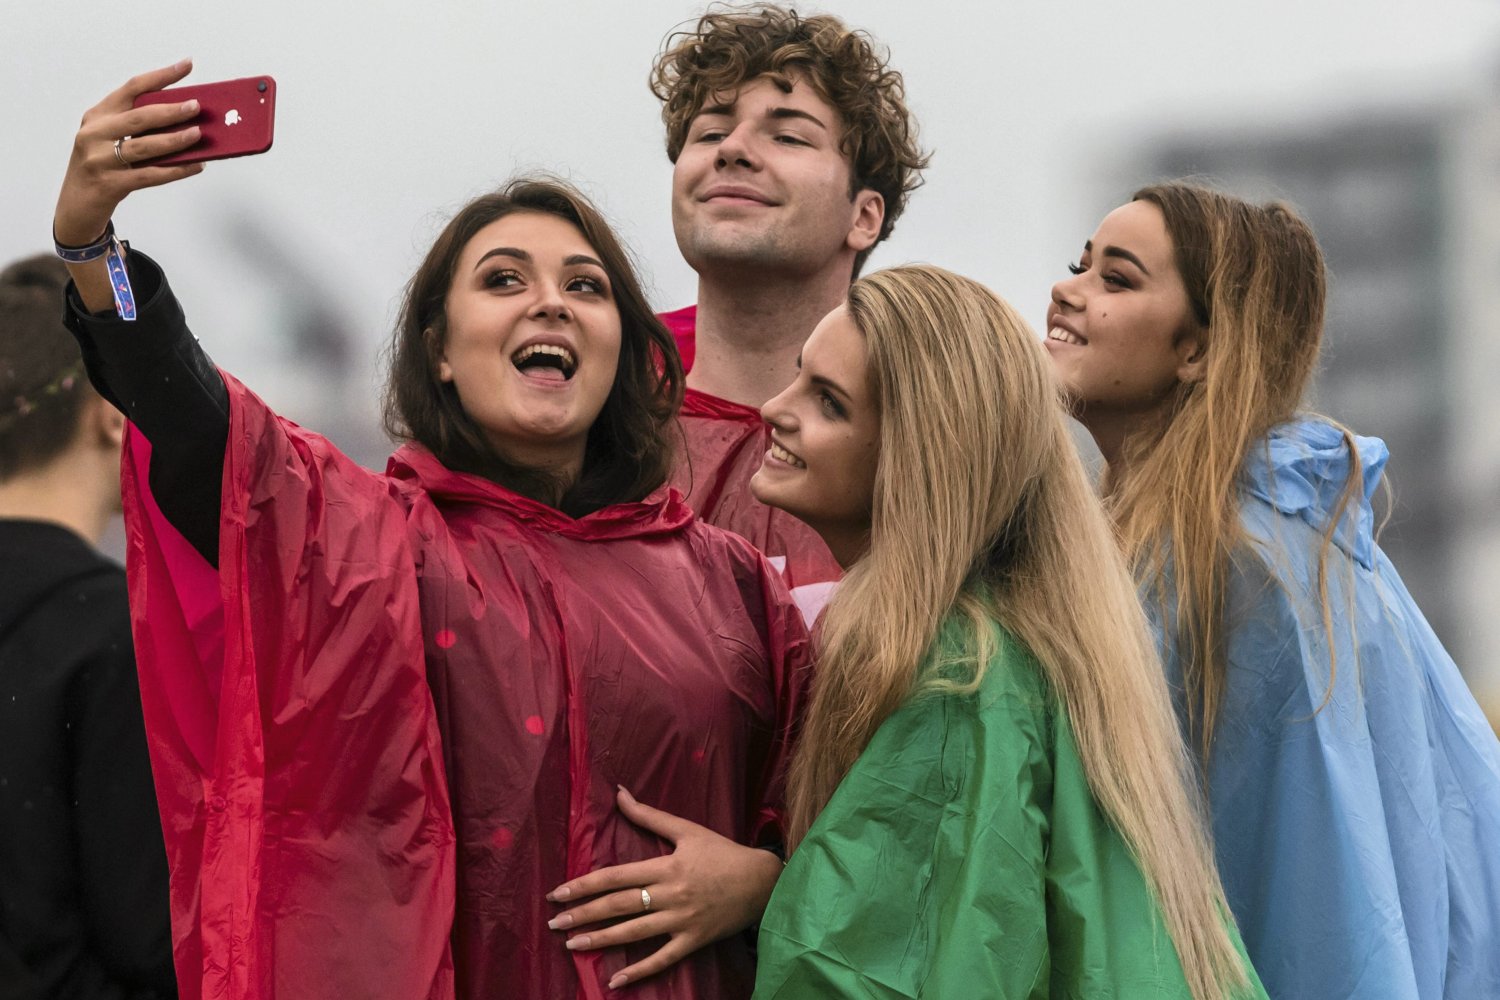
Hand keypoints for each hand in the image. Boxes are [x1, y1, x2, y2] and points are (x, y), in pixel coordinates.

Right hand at [54, 59, 206, 247]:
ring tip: (198, 134)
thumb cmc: (103, 167)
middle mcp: (94, 133)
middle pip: (139, 116)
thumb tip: (185, 120)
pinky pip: (150, 175)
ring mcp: (100, 159)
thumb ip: (137, 128)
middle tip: (197, 107)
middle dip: (171, 110)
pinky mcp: (110, 184)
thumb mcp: (111, 140)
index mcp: (97, 116)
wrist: (76, 205)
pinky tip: (195, 166)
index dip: (161, 76)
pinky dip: (175, 170)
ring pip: (144, 146)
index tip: (187, 65)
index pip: (132, 88)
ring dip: (175, 140)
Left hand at [545, 786, 783, 990]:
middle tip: (554, 922)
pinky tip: (615, 980)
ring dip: (601, 940)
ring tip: (572, 946)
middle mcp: (670, 895)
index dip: (584, 885)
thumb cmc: (722, 852)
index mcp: (665, 866)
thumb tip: (619, 793)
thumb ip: (649, 815)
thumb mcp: (686, 829)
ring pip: (634, 933)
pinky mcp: (694, 940)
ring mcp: (681, 920)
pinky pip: (663, 959)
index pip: (615, 876)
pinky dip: (639, 970)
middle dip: (583, 914)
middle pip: (618, 905)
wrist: (762, 881)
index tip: (558, 893)